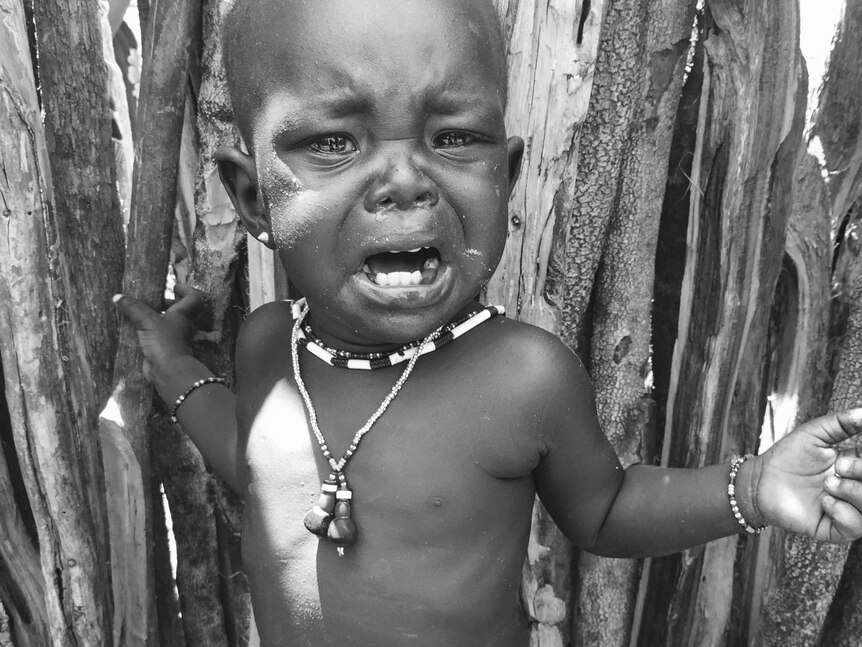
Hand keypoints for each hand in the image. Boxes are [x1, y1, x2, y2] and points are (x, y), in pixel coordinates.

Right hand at [113, 284, 204, 381]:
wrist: (168, 371)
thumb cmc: (164, 342)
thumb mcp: (147, 321)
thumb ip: (133, 308)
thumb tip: (117, 297)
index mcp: (183, 315)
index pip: (193, 298)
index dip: (186, 290)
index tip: (174, 286)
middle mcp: (181, 325)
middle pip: (179, 310)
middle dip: (166, 303)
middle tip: (150, 299)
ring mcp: (173, 338)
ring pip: (167, 323)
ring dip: (155, 317)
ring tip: (136, 312)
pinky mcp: (163, 349)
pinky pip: (157, 336)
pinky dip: (148, 331)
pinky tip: (133, 329)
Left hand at [753, 409, 861, 542]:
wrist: (760, 480)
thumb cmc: (788, 456)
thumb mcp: (815, 433)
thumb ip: (842, 423)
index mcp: (858, 468)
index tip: (848, 458)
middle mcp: (857, 491)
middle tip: (840, 466)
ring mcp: (848, 511)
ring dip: (854, 493)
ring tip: (827, 483)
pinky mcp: (834, 529)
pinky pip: (855, 527)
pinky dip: (843, 512)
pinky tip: (823, 501)